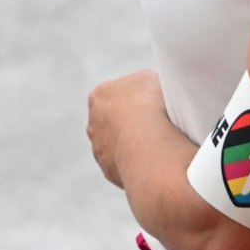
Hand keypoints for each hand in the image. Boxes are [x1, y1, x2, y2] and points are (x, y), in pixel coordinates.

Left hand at [87, 68, 164, 189]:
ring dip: (131, 143)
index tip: (149, 101)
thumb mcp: (150, 78)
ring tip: (156, 142)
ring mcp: (99, 149)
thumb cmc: (151, 104)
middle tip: (153, 123)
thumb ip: (140, 83)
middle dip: (129, 122)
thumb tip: (143, 89)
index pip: (113, 94)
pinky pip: (123, 165)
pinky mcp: (108, 171)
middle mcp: (93, 124)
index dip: (133, 97)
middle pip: (111, 121)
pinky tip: (152, 159)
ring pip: (116, 144)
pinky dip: (135, 162)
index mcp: (99, 96)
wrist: (147, 142)